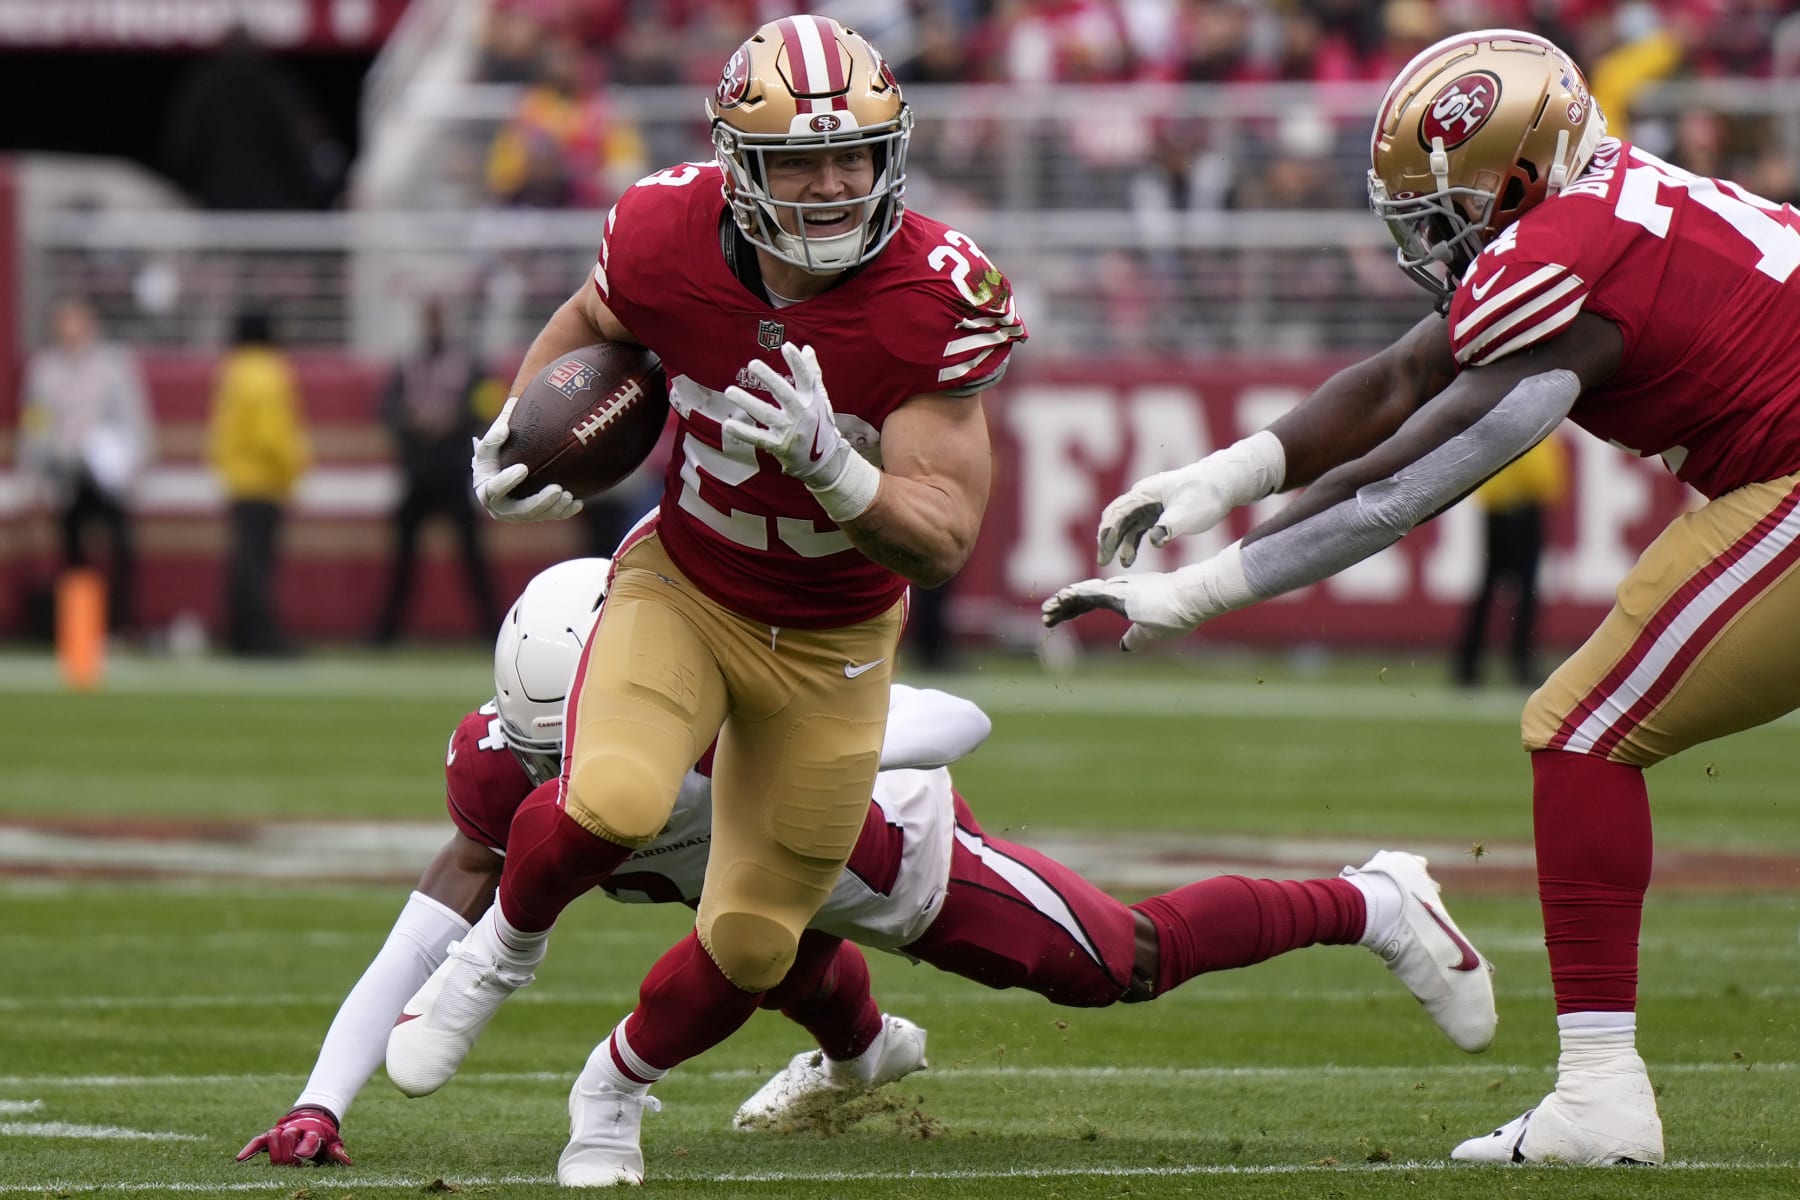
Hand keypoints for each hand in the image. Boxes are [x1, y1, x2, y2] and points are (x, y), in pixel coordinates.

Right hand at [235, 1105, 351, 1165]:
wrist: (313, 1116)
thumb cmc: (322, 1136)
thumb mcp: (332, 1143)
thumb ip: (336, 1152)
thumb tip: (347, 1162)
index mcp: (313, 1132)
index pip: (308, 1139)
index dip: (305, 1147)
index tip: (302, 1155)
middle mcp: (296, 1129)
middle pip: (288, 1136)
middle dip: (289, 1152)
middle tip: (293, 1164)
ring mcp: (282, 1131)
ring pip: (273, 1136)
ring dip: (275, 1149)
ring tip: (279, 1161)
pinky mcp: (270, 1135)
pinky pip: (258, 1141)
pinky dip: (249, 1149)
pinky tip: (240, 1160)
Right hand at [471, 396, 582, 521]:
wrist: (503, 468)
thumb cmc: (496, 452)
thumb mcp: (491, 442)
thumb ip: (495, 434)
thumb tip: (506, 424)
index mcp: (485, 490)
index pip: (494, 489)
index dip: (507, 481)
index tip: (523, 467)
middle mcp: (500, 508)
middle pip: (520, 510)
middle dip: (539, 502)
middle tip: (557, 489)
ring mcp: (518, 515)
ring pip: (538, 516)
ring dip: (554, 508)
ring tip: (568, 494)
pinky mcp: (534, 517)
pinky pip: (550, 518)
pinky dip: (564, 512)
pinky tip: (578, 502)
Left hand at [721, 343, 850, 484]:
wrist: (825, 459)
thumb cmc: (820, 424)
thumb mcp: (821, 399)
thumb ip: (812, 374)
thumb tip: (806, 349)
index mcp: (811, 400)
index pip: (806, 378)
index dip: (798, 363)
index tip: (787, 347)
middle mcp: (802, 414)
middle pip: (785, 394)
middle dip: (769, 379)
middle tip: (752, 364)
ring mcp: (790, 430)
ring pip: (766, 414)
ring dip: (747, 402)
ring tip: (730, 391)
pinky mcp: (780, 446)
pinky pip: (759, 438)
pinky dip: (743, 432)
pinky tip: (728, 425)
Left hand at [1041, 572, 1207, 651]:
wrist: (1191, 601)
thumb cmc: (1177, 615)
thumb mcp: (1151, 633)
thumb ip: (1136, 638)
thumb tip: (1123, 647)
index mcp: (1123, 598)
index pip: (1090, 603)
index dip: (1071, 611)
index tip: (1055, 619)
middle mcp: (1117, 590)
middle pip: (1081, 598)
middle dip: (1062, 608)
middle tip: (1045, 617)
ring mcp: (1117, 589)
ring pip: (1082, 594)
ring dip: (1063, 603)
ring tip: (1046, 611)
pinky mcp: (1119, 591)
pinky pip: (1091, 593)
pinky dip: (1074, 596)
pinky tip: (1060, 599)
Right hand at [1096, 466, 1230, 567]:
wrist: (1223, 483)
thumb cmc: (1205, 496)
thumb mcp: (1187, 514)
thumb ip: (1169, 526)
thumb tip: (1154, 541)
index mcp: (1145, 492)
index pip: (1118, 512)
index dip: (1109, 533)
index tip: (1105, 551)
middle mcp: (1142, 496)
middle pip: (1116, 518)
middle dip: (1107, 540)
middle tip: (1103, 561)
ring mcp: (1149, 504)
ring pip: (1125, 525)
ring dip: (1120, 543)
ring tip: (1121, 564)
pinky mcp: (1157, 512)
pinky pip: (1137, 528)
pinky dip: (1131, 542)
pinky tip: (1130, 557)